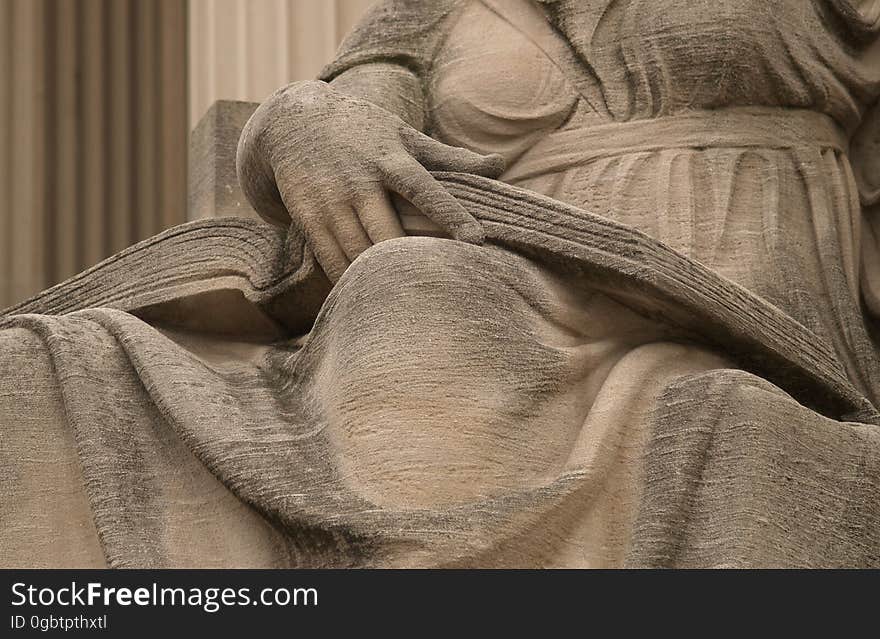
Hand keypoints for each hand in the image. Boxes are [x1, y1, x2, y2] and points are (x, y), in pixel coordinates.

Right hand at [236, 80, 504, 281]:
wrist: (293, 120)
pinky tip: (366, 294)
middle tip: (437, 291)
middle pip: (387, 232)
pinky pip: (330, 257)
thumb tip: (502, 165)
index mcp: (391, 159)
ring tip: (405, 302)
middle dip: (408, 261)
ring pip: (357, 251)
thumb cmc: (364, 132)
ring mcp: (331, 199)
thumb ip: (451, 159)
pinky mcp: (307, 215)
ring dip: (377, 277)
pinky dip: (348, 278)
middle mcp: (360, 180)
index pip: (426, 190)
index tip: (478, 240)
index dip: (452, 215)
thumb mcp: (404, 136)